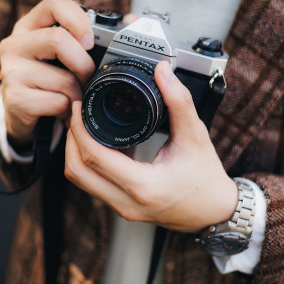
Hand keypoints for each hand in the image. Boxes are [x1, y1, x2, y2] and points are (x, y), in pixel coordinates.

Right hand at [0, 0, 95, 145]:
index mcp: (30, 26)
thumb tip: (132, 21)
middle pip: (57, 40)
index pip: (54, 3)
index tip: (90, 41)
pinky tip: (64, 110)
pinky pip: (57, 102)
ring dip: (79, 93)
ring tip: (76, 98)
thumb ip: (95, 36)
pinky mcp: (14, 99)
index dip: (78, 19)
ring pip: (62, 78)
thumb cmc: (50, 77)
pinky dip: (69, 110)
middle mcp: (14, 44)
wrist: (23, 112)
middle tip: (89, 77)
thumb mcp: (66, 54)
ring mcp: (11, 72)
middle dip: (84, 64)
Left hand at [65, 61, 237, 232]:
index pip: (94, 156)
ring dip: (75, 152)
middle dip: (70, 138)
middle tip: (76, 114)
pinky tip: (100, 143)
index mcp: (144, 186)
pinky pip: (92, 184)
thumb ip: (178, 101)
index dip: (79, 128)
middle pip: (77, 170)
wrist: (214, 212)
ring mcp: (122, 209)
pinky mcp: (121, 208)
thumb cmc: (206, 178)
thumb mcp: (195, 135)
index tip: (78, 106)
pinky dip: (88, 163)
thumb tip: (162, 72)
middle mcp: (128, 202)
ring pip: (80, 180)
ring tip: (84, 126)